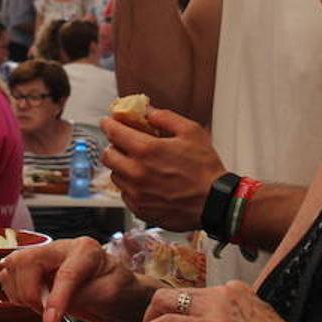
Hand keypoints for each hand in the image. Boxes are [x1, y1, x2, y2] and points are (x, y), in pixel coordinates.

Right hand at [0, 237, 151, 321]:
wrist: (113, 290)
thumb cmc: (114, 287)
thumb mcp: (110, 293)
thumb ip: (84, 296)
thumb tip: (53, 309)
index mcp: (84, 250)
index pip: (64, 273)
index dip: (55, 298)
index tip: (50, 319)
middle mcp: (60, 249)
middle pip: (26, 261)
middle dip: (29, 291)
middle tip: (43, 311)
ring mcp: (44, 257)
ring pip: (13, 267)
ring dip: (20, 293)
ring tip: (40, 306)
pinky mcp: (33, 269)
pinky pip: (9, 277)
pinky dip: (15, 294)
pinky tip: (33, 302)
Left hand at [101, 108, 223, 230]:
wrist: (213, 203)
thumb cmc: (205, 169)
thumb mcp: (190, 132)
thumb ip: (165, 118)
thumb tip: (148, 111)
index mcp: (146, 150)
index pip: (114, 132)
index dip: (109, 124)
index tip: (109, 122)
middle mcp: (136, 172)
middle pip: (108, 155)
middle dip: (113, 146)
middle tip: (124, 144)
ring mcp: (136, 193)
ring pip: (115, 175)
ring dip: (122, 166)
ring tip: (138, 164)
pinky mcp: (140, 209)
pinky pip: (125, 194)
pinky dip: (130, 186)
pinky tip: (145, 182)